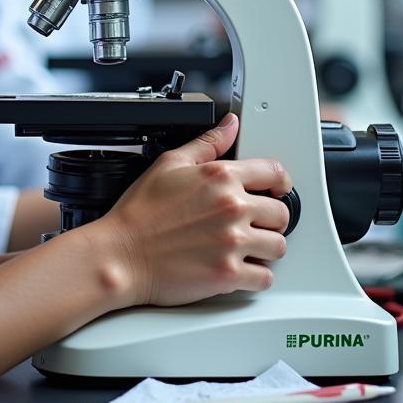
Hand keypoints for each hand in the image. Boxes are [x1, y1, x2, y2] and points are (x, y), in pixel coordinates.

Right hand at [92, 113, 290, 307]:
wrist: (120, 255)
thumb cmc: (140, 213)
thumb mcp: (170, 164)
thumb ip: (207, 143)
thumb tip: (230, 125)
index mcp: (221, 177)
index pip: (274, 172)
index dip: (280, 181)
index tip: (278, 189)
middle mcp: (231, 208)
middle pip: (282, 214)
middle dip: (271, 219)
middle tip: (256, 223)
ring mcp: (232, 243)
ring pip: (278, 247)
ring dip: (267, 248)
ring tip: (250, 247)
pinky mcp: (228, 275)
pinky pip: (265, 278)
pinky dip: (258, 276)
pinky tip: (243, 269)